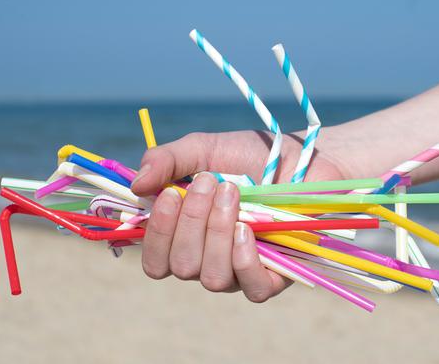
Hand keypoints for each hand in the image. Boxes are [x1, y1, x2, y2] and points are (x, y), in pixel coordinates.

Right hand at [131, 130, 345, 301]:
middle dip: (191, 222)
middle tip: (210, 183)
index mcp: (185, 236)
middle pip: (181, 267)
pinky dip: (244, 260)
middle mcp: (208, 259)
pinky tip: (248, 229)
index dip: (157, 235)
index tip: (169, 194)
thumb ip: (166, 161)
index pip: (155, 261)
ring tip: (233, 194)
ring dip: (217, 234)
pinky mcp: (275, 276)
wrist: (301, 157)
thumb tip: (136, 185)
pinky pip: (252, 289)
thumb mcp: (203, 149)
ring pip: (212, 278)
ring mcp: (240, 271)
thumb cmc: (248, 155)